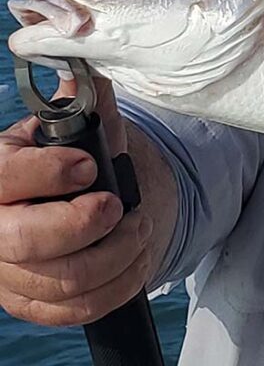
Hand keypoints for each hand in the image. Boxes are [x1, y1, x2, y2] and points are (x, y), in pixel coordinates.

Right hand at [0, 75, 152, 326]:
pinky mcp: (32, 302)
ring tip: (140, 229)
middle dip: (84, 225)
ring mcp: (8, 271)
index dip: (48, 174)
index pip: (3, 179)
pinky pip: (76, 310)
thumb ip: (85, 99)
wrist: (82, 200)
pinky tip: (137, 259)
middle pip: (25, 241)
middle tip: (121, 209)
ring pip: (61, 281)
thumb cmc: (78, 159)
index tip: (88, 166)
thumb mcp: (81, 125)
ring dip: (116, 256)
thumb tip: (86, 63)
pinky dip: (118, 285)